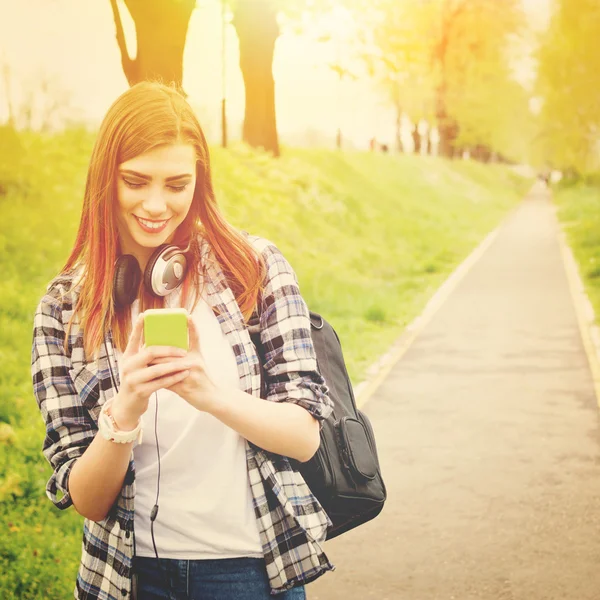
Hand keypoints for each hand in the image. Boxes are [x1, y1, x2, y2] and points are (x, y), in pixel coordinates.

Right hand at [111, 313, 190, 428]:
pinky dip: (173, 378)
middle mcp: (128, 366)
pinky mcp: (140, 391)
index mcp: (127, 357)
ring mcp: (133, 379)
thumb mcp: (136, 366)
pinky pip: (160, 383)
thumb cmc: (137, 381)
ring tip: (188, 362)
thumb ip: (145, 355)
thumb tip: (161, 338)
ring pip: (157, 369)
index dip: (138, 327)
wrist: (127, 406)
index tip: (145, 315)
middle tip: (184, 350)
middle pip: (150, 352)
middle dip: (169, 350)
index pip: (133, 339)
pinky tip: (183, 374)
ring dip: (174, 365)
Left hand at [152, 315, 218, 412]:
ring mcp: (189, 375)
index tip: (188, 316)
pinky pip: (166, 382)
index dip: (192, 327)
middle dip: (156, 351)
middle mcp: (194, 362)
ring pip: (166, 367)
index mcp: (197, 355)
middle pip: (171, 353)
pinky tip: (149, 378)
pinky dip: (157, 380)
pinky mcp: (184, 387)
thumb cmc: (204, 380)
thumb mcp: (199, 364)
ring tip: (143, 363)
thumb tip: (166, 350)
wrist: (212, 398)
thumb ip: (186, 356)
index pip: (195, 338)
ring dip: (154, 365)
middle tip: (144, 346)